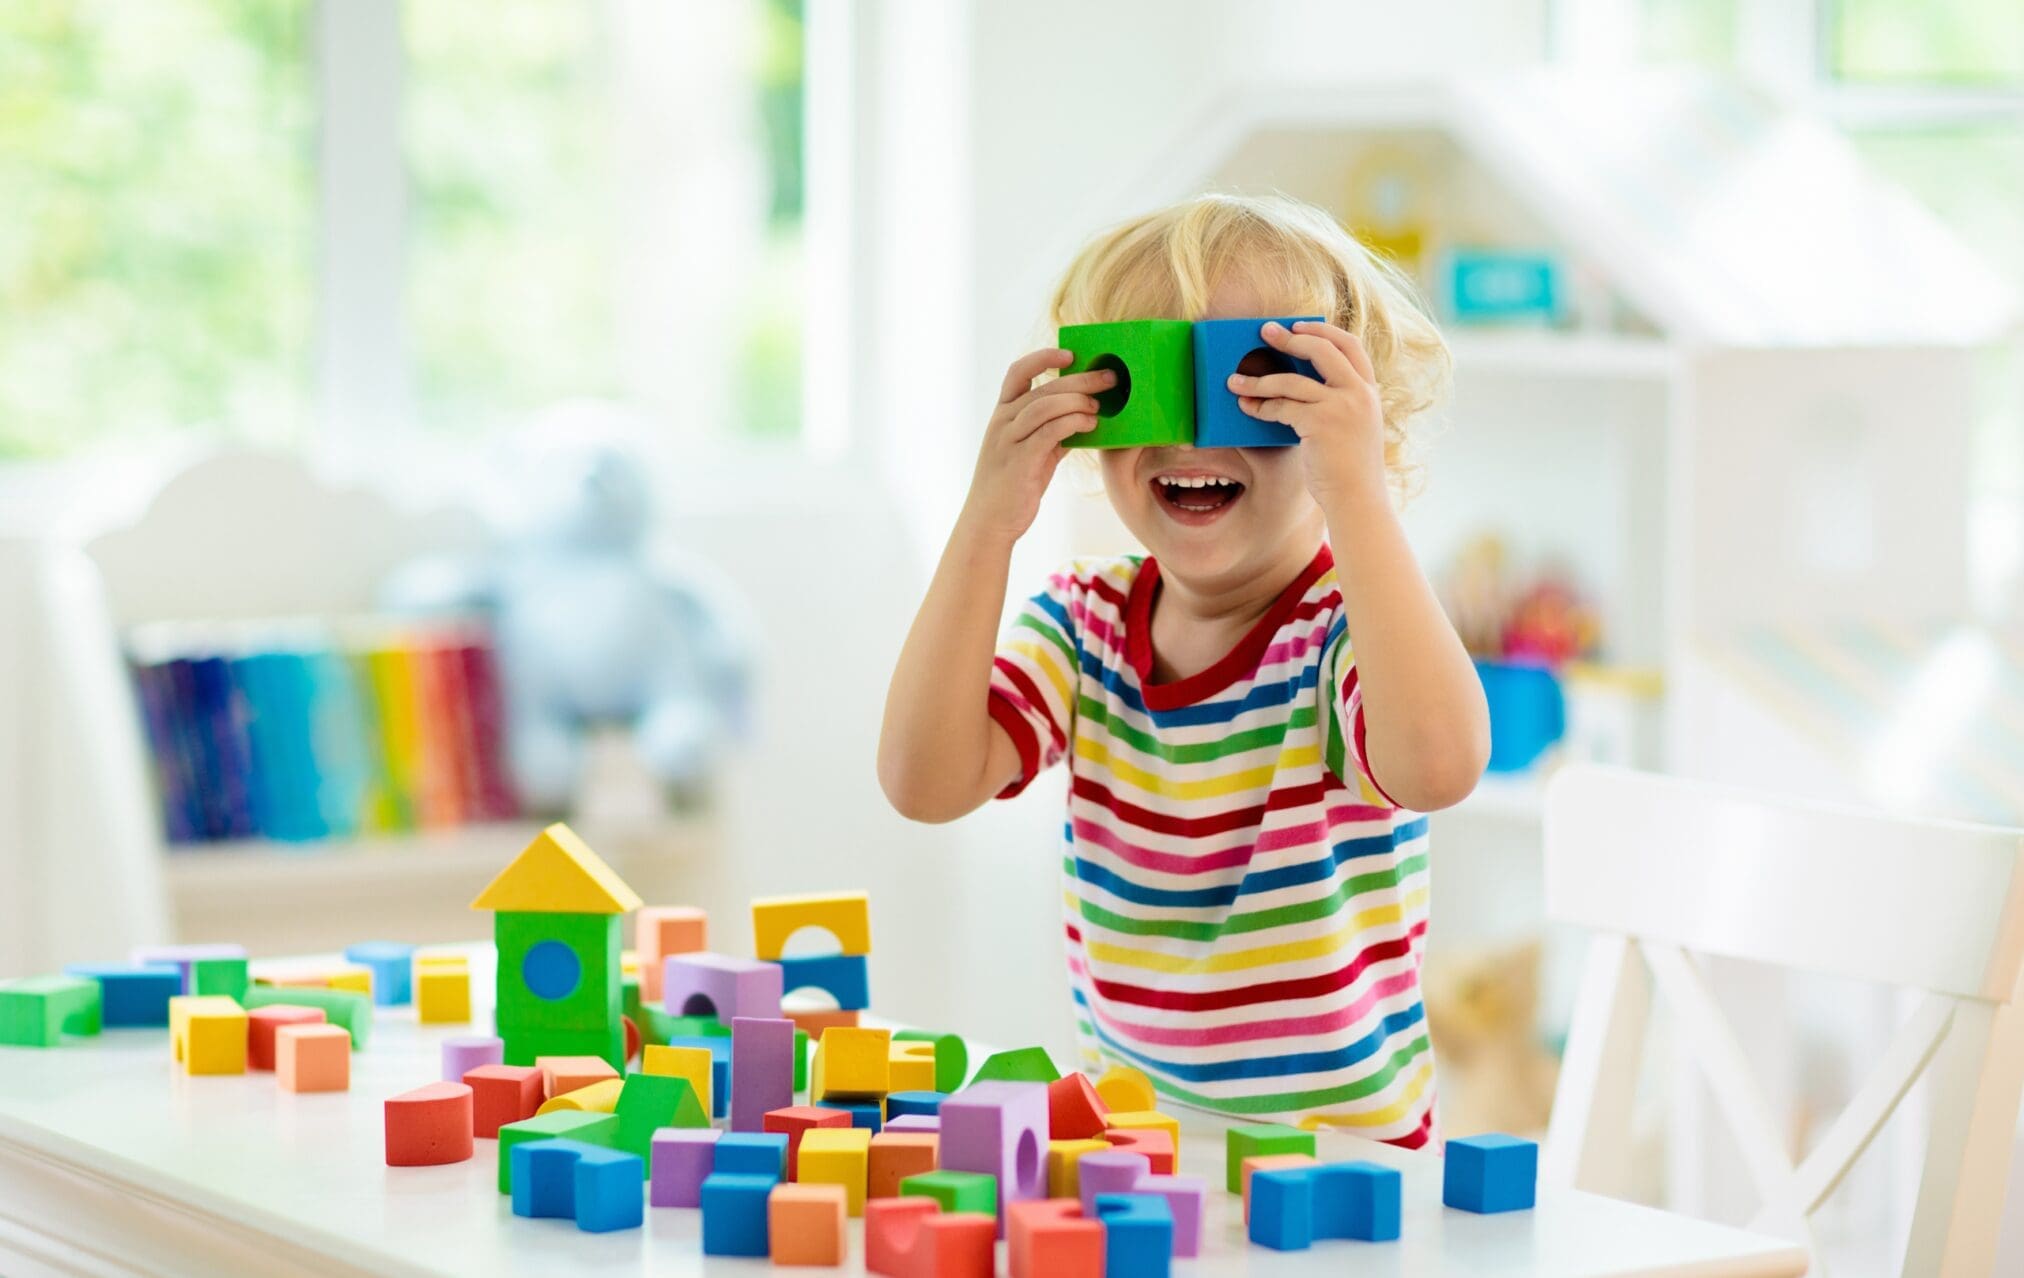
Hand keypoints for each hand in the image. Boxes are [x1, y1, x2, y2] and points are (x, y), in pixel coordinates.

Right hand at [957, 348, 1108, 543]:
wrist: (989, 522)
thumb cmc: (1013, 487)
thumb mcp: (1032, 453)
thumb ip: (1052, 433)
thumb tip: (1083, 417)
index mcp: (1003, 415)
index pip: (1018, 372)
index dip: (1043, 358)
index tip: (1070, 354)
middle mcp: (1002, 422)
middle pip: (1043, 388)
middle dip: (1079, 379)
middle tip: (1109, 378)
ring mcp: (1007, 441)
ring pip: (1044, 406)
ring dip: (1077, 401)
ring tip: (1100, 406)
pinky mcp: (1019, 461)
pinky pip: (1048, 432)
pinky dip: (1072, 423)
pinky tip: (1090, 425)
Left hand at [1226, 320, 1386, 504]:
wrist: (1359, 499)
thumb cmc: (1350, 469)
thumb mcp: (1354, 427)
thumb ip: (1338, 403)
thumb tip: (1297, 385)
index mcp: (1369, 391)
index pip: (1351, 345)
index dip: (1324, 331)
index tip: (1300, 325)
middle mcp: (1359, 393)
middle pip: (1323, 349)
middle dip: (1290, 337)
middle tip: (1264, 331)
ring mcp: (1342, 406)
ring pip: (1293, 381)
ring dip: (1259, 381)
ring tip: (1235, 380)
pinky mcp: (1321, 423)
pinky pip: (1283, 407)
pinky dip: (1261, 406)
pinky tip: (1247, 407)